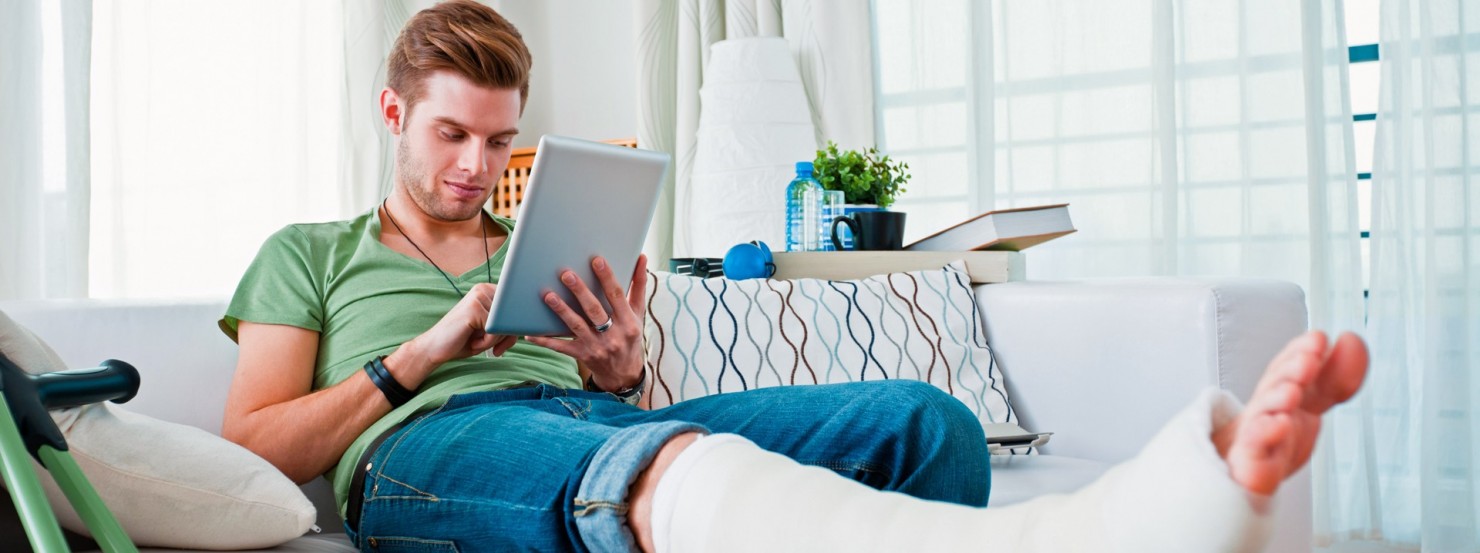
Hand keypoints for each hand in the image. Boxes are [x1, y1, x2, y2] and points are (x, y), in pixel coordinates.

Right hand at [402, 283, 518, 379]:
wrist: (434, 348)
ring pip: (506, 324)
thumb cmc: (464, 340)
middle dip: (507, 337)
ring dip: (495, 341)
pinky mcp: (474, 308)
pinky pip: (495, 330)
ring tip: (478, 341)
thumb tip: (525, 321)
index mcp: (489, 290)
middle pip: (514, 316)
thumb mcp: (491, 331)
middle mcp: (483, 289)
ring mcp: (478, 296)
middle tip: (495, 348)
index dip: (514, 329)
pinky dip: (487, 343)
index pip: (517, 308)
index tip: (504, 344)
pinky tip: (473, 342)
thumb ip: (508, 323)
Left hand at [525, 254, 648, 391]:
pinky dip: (545, 341)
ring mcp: (596, 346)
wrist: (624, 374)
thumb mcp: (638, 313)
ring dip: (562, 310)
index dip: (607, 277)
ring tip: (548, 296)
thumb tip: (641, 257)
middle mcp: (613, 335)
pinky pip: (561, 347)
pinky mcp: (582, 355)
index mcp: (628, 322)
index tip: (597, 260)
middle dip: (580, 291)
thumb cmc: (630, 336)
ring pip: (576, 326)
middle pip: (594, 310)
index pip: (616, 296)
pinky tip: (530, 334)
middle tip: (566, 274)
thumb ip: (638, 286)